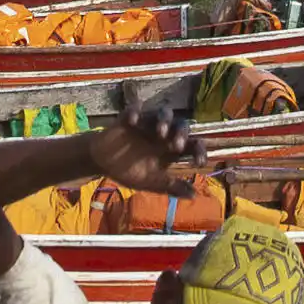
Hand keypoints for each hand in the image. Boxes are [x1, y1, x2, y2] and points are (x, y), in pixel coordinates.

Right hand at [89, 107, 204, 194]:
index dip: (198, 151)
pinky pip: (134, 108)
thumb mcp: (151, 182)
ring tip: (160, 132)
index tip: (199, 163)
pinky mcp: (128, 118)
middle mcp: (163, 134)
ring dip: (164, 119)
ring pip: (163, 112)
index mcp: (170, 148)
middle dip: (181, 133)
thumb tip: (194, 195)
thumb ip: (170, 186)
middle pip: (181, 125)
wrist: (103, 163)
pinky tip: (133, 121)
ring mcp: (147, 124)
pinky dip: (135, 112)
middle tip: (175, 146)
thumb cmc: (130, 171)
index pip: (192, 144)